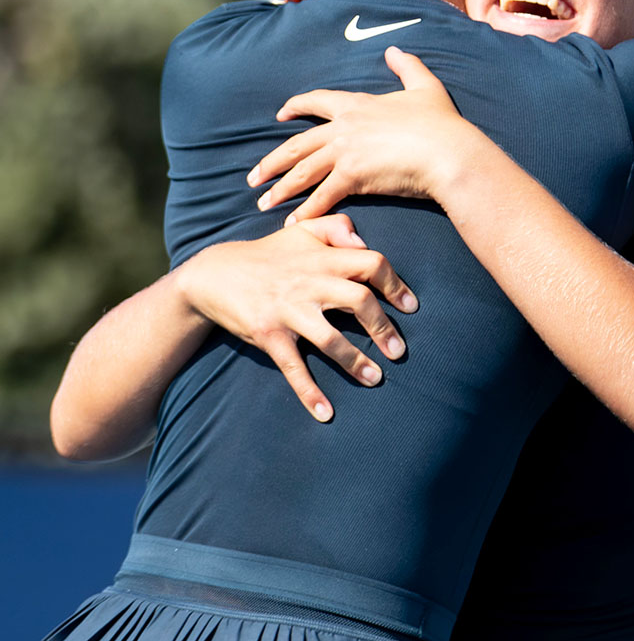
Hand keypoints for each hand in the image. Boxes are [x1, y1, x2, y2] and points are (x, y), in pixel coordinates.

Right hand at [174, 213, 417, 420]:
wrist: (214, 274)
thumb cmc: (269, 254)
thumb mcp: (302, 230)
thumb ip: (337, 227)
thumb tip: (365, 243)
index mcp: (322, 257)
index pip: (371, 264)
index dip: (395, 284)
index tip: (411, 306)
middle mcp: (308, 282)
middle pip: (359, 301)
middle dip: (383, 328)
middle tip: (400, 351)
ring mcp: (288, 310)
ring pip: (330, 339)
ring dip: (356, 362)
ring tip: (376, 379)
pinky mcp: (268, 334)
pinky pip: (293, 367)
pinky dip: (309, 392)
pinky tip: (326, 413)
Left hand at [247, 47, 468, 223]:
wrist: (448, 152)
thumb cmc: (441, 123)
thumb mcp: (426, 86)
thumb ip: (407, 66)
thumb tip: (394, 50)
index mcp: (357, 104)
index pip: (317, 101)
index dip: (296, 106)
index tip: (279, 114)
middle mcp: (344, 127)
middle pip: (297, 144)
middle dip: (272, 162)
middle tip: (254, 177)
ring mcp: (345, 151)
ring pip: (302, 171)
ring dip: (281, 189)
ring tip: (263, 203)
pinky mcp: (352, 176)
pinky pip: (322, 196)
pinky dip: (307, 211)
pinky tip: (294, 223)